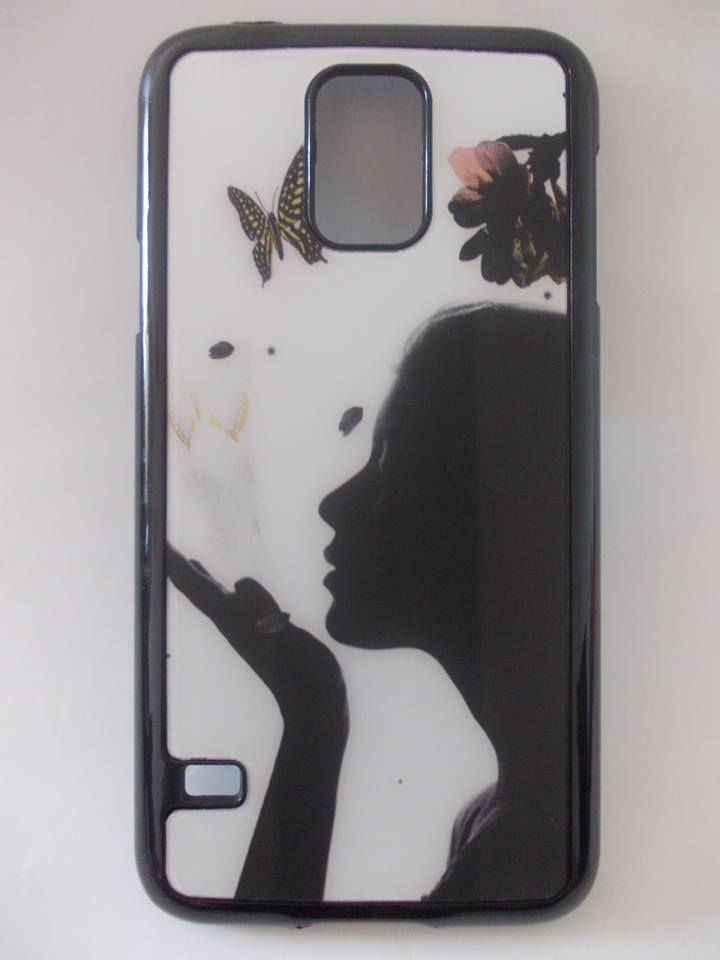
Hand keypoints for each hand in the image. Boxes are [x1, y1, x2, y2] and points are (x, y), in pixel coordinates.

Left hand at [166, 544, 346, 726]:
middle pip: (198, 591)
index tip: (160, 542)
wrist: (311, 700)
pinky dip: (229, 592)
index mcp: (230, 619)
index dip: (177, 564)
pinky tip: (234, 589)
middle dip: (182, 569)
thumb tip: (239, 583)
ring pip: (214, 598)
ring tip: (193, 563)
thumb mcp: (278, 631)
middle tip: (167, 548)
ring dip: (201, 580)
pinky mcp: (263, 634)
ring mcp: (246, 630)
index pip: (195, 586)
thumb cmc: (296, 666)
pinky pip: (236, 604)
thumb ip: (258, 606)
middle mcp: (231, 623)